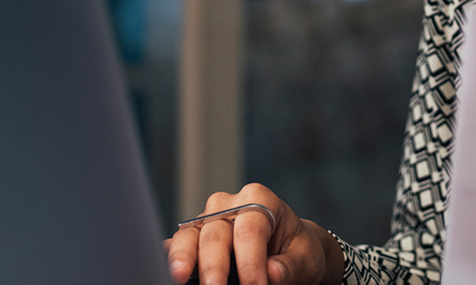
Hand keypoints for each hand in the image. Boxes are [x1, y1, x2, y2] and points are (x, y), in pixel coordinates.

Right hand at [164, 183, 344, 284]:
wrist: (287, 250)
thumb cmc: (297, 251)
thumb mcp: (306, 258)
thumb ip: (291, 266)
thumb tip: (272, 273)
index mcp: (259, 199)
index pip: (250, 231)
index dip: (251, 262)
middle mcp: (227, 205)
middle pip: (216, 234)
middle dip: (214, 266)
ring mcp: (205, 221)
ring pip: (189, 236)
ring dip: (183, 258)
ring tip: (178, 277)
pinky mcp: (191, 239)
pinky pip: (176, 247)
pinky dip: (172, 260)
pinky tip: (169, 273)